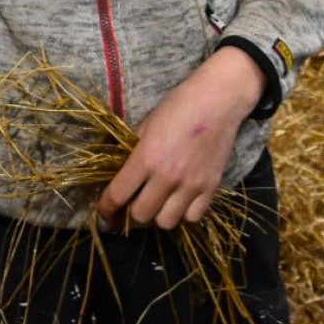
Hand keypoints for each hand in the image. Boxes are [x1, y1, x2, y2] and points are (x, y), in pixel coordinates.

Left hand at [96, 47, 264, 230]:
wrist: (217, 102)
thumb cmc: (178, 107)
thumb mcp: (146, 125)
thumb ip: (134, 151)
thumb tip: (121, 170)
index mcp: (146, 158)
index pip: (118, 194)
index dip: (107, 207)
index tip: (105, 212)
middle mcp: (167, 177)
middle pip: (141, 215)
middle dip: (132, 210)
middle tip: (135, 200)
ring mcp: (191, 186)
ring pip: (166, 222)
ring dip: (158, 215)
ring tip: (159, 202)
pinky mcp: (211, 189)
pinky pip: (192, 218)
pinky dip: (183, 213)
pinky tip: (181, 200)